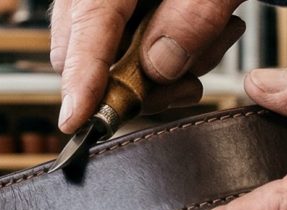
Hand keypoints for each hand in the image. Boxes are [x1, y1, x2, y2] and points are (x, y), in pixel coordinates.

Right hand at [50, 0, 246, 132]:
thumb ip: (194, 18)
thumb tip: (158, 68)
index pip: (86, 27)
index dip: (80, 79)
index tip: (77, 120)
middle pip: (79, 51)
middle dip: (130, 82)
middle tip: (187, 84)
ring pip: (97, 55)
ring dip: (151, 70)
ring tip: (209, 43)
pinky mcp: (110, 6)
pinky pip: (115, 44)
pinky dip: (153, 55)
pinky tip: (195, 40)